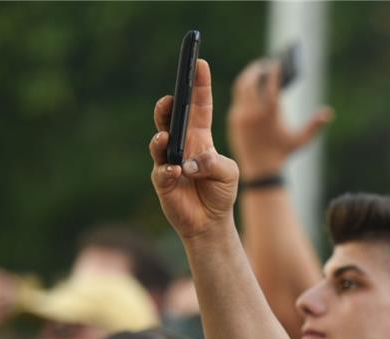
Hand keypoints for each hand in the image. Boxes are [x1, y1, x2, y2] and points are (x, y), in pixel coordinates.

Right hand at [149, 58, 239, 240]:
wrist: (210, 223)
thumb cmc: (221, 192)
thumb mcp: (229, 173)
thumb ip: (216, 163)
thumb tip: (192, 162)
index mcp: (200, 137)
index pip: (199, 106)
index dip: (199, 85)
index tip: (199, 63)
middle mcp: (181, 144)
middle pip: (171, 118)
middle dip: (169, 105)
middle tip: (171, 98)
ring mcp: (169, 161)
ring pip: (159, 142)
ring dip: (163, 138)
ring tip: (166, 135)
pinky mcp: (162, 181)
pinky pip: (161, 171)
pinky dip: (168, 170)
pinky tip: (176, 171)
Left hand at [227, 58, 332, 179]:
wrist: (260, 169)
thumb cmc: (283, 154)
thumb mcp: (301, 140)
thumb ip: (315, 125)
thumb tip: (328, 113)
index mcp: (270, 115)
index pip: (271, 85)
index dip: (275, 72)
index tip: (278, 63)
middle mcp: (253, 113)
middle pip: (252, 81)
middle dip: (258, 70)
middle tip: (266, 64)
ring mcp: (241, 115)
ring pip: (241, 87)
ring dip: (248, 76)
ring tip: (257, 71)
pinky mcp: (234, 119)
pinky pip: (238, 98)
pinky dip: (244, 89)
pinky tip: (250, 86)